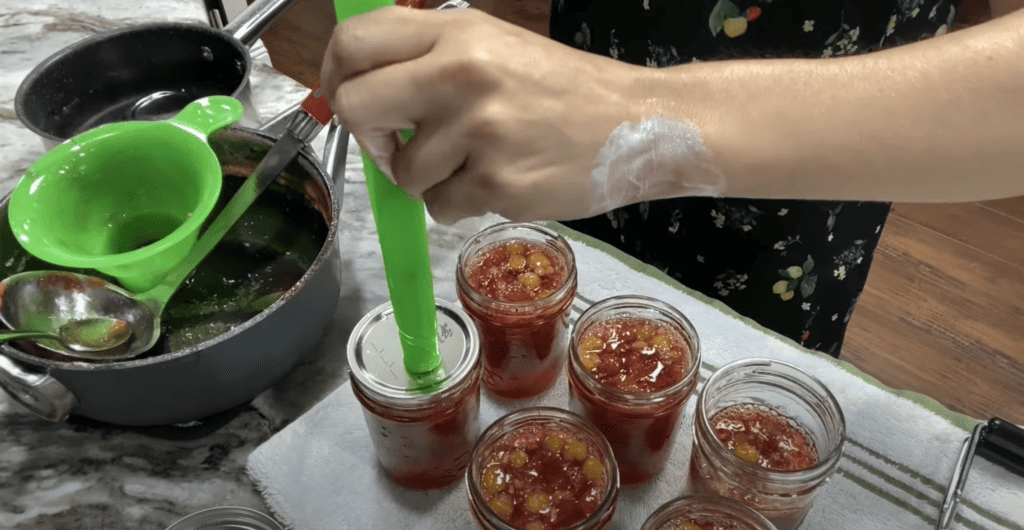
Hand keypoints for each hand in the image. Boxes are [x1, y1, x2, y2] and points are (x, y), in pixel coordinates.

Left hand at [321, 6, 644, 223]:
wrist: (639, 125)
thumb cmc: (566, 90)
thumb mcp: (497, 47)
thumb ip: (432, 58)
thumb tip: (364, 86)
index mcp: (459, 33)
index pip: (357, 42)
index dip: (335, 74)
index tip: (344, 95)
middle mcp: (461, 74)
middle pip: (357, 107)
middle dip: (369, 136)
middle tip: (396, 145)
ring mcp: (478, 132)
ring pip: (403, 173)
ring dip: (428, 179)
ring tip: (475, 165)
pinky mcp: (496, 183)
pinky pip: (441, 207)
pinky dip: (460, 204)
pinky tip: (498, 182)